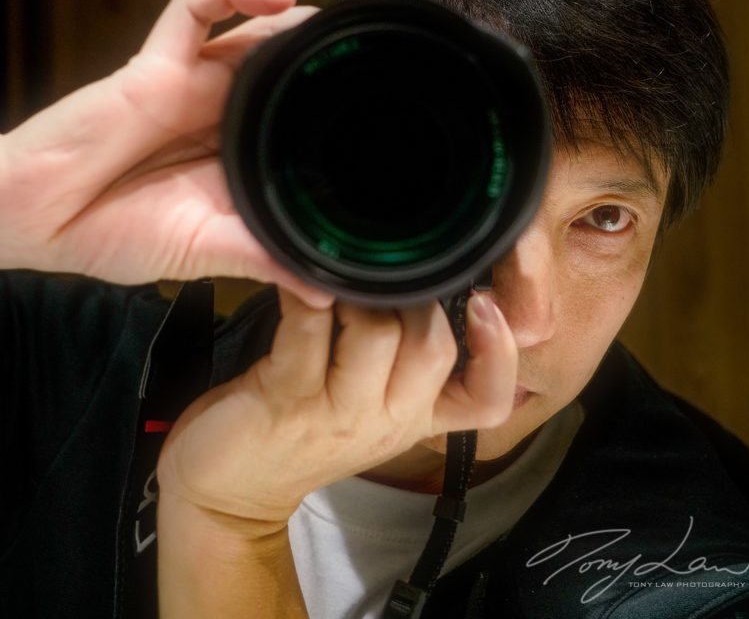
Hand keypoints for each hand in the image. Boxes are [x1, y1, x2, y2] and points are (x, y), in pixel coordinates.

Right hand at [0, 0, 330, 306]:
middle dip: (317, 63)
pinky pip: (193, 10)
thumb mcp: (205, 252)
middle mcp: (219, 120)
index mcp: (235, 162)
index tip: (373, 119)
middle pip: (280, 75)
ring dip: (291, 24)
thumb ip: (263, 261)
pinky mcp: (155, 64)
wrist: (39, 219)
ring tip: (331, 26)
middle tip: (362, 60)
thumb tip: (323, 292)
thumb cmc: (115, 236)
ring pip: (250, 35)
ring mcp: (190, 88)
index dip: (328, 117)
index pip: (293, 127)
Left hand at [156, 289, 517, 524]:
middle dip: (417, 299)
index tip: (486, 302)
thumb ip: (401, 362)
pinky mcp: (287, 397)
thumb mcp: (368, 409)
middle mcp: (387, 418)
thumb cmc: (302, 432)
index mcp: (414, 417)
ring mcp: (338, 411)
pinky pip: (309, 332)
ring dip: (361, 293)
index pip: (486, 399)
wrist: (231, 491)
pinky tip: (297, 278)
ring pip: (379, 335)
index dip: (500, 353)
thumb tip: (420, 286)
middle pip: (433, 349)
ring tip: (339, 278)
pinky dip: (307, 297)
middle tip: (387, 276)